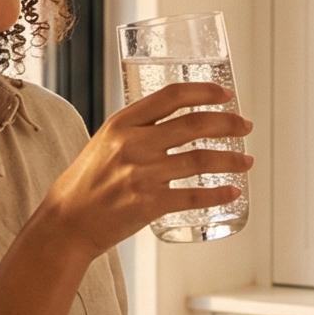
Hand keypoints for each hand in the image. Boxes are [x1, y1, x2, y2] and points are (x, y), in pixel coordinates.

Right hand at [40, 83, 253, 256]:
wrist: (67, 222)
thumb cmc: (85, 184)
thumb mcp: (104, 143)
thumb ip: (136, 132)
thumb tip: (174, 123)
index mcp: (122, 123)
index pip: (171, 96)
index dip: (204, 92)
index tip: (226, 94)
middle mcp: (134, 144)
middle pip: (194, 124)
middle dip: (227, 123)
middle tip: (245, 126)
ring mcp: (142, 174)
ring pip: (200, 160)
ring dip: (231, 159)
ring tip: (247, 160)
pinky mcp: (149, 204)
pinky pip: (193, 196)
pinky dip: (218, 194)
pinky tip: (232, 192)